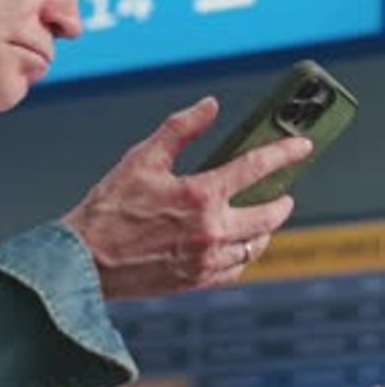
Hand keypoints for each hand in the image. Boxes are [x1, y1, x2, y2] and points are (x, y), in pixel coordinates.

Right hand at [63, 97, 311, 298]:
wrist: (85, 259)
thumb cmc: (109, 207)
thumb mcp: (142, 158)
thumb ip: (181, 128)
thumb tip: (210, 106)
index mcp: (200, 195)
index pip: (256, 168)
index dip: (284, 152)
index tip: (302, 147)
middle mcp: (210, 230)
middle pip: (267, 215)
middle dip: (281, 202)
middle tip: (283, 194)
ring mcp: (206, 260)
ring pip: (255, 246)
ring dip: (264, 230)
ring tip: (260, 219)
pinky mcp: (196, 280)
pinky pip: (236, 270)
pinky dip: (244, 256)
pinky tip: (238, 246)